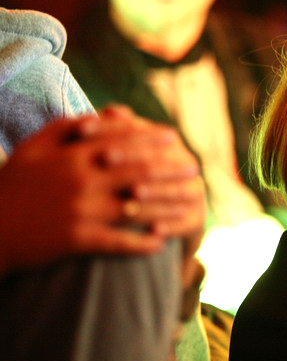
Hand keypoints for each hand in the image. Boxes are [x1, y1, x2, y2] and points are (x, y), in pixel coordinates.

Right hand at [0, 107, 204, 275]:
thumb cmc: (11, 186)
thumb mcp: (33, 148)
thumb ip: (66, 127)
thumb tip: (101, 115)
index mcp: (72, 155)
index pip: (123, 141)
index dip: (153, 139)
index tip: (176, 138)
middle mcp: (81, 179)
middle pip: (139, 171)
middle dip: (171, 170)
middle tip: (194, 170)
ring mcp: (80, 210)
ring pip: (136, 207)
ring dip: (167, 207)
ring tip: (190, 206)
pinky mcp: (75, 239)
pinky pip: (118, 242)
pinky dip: (142, 244)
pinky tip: (161, 244)